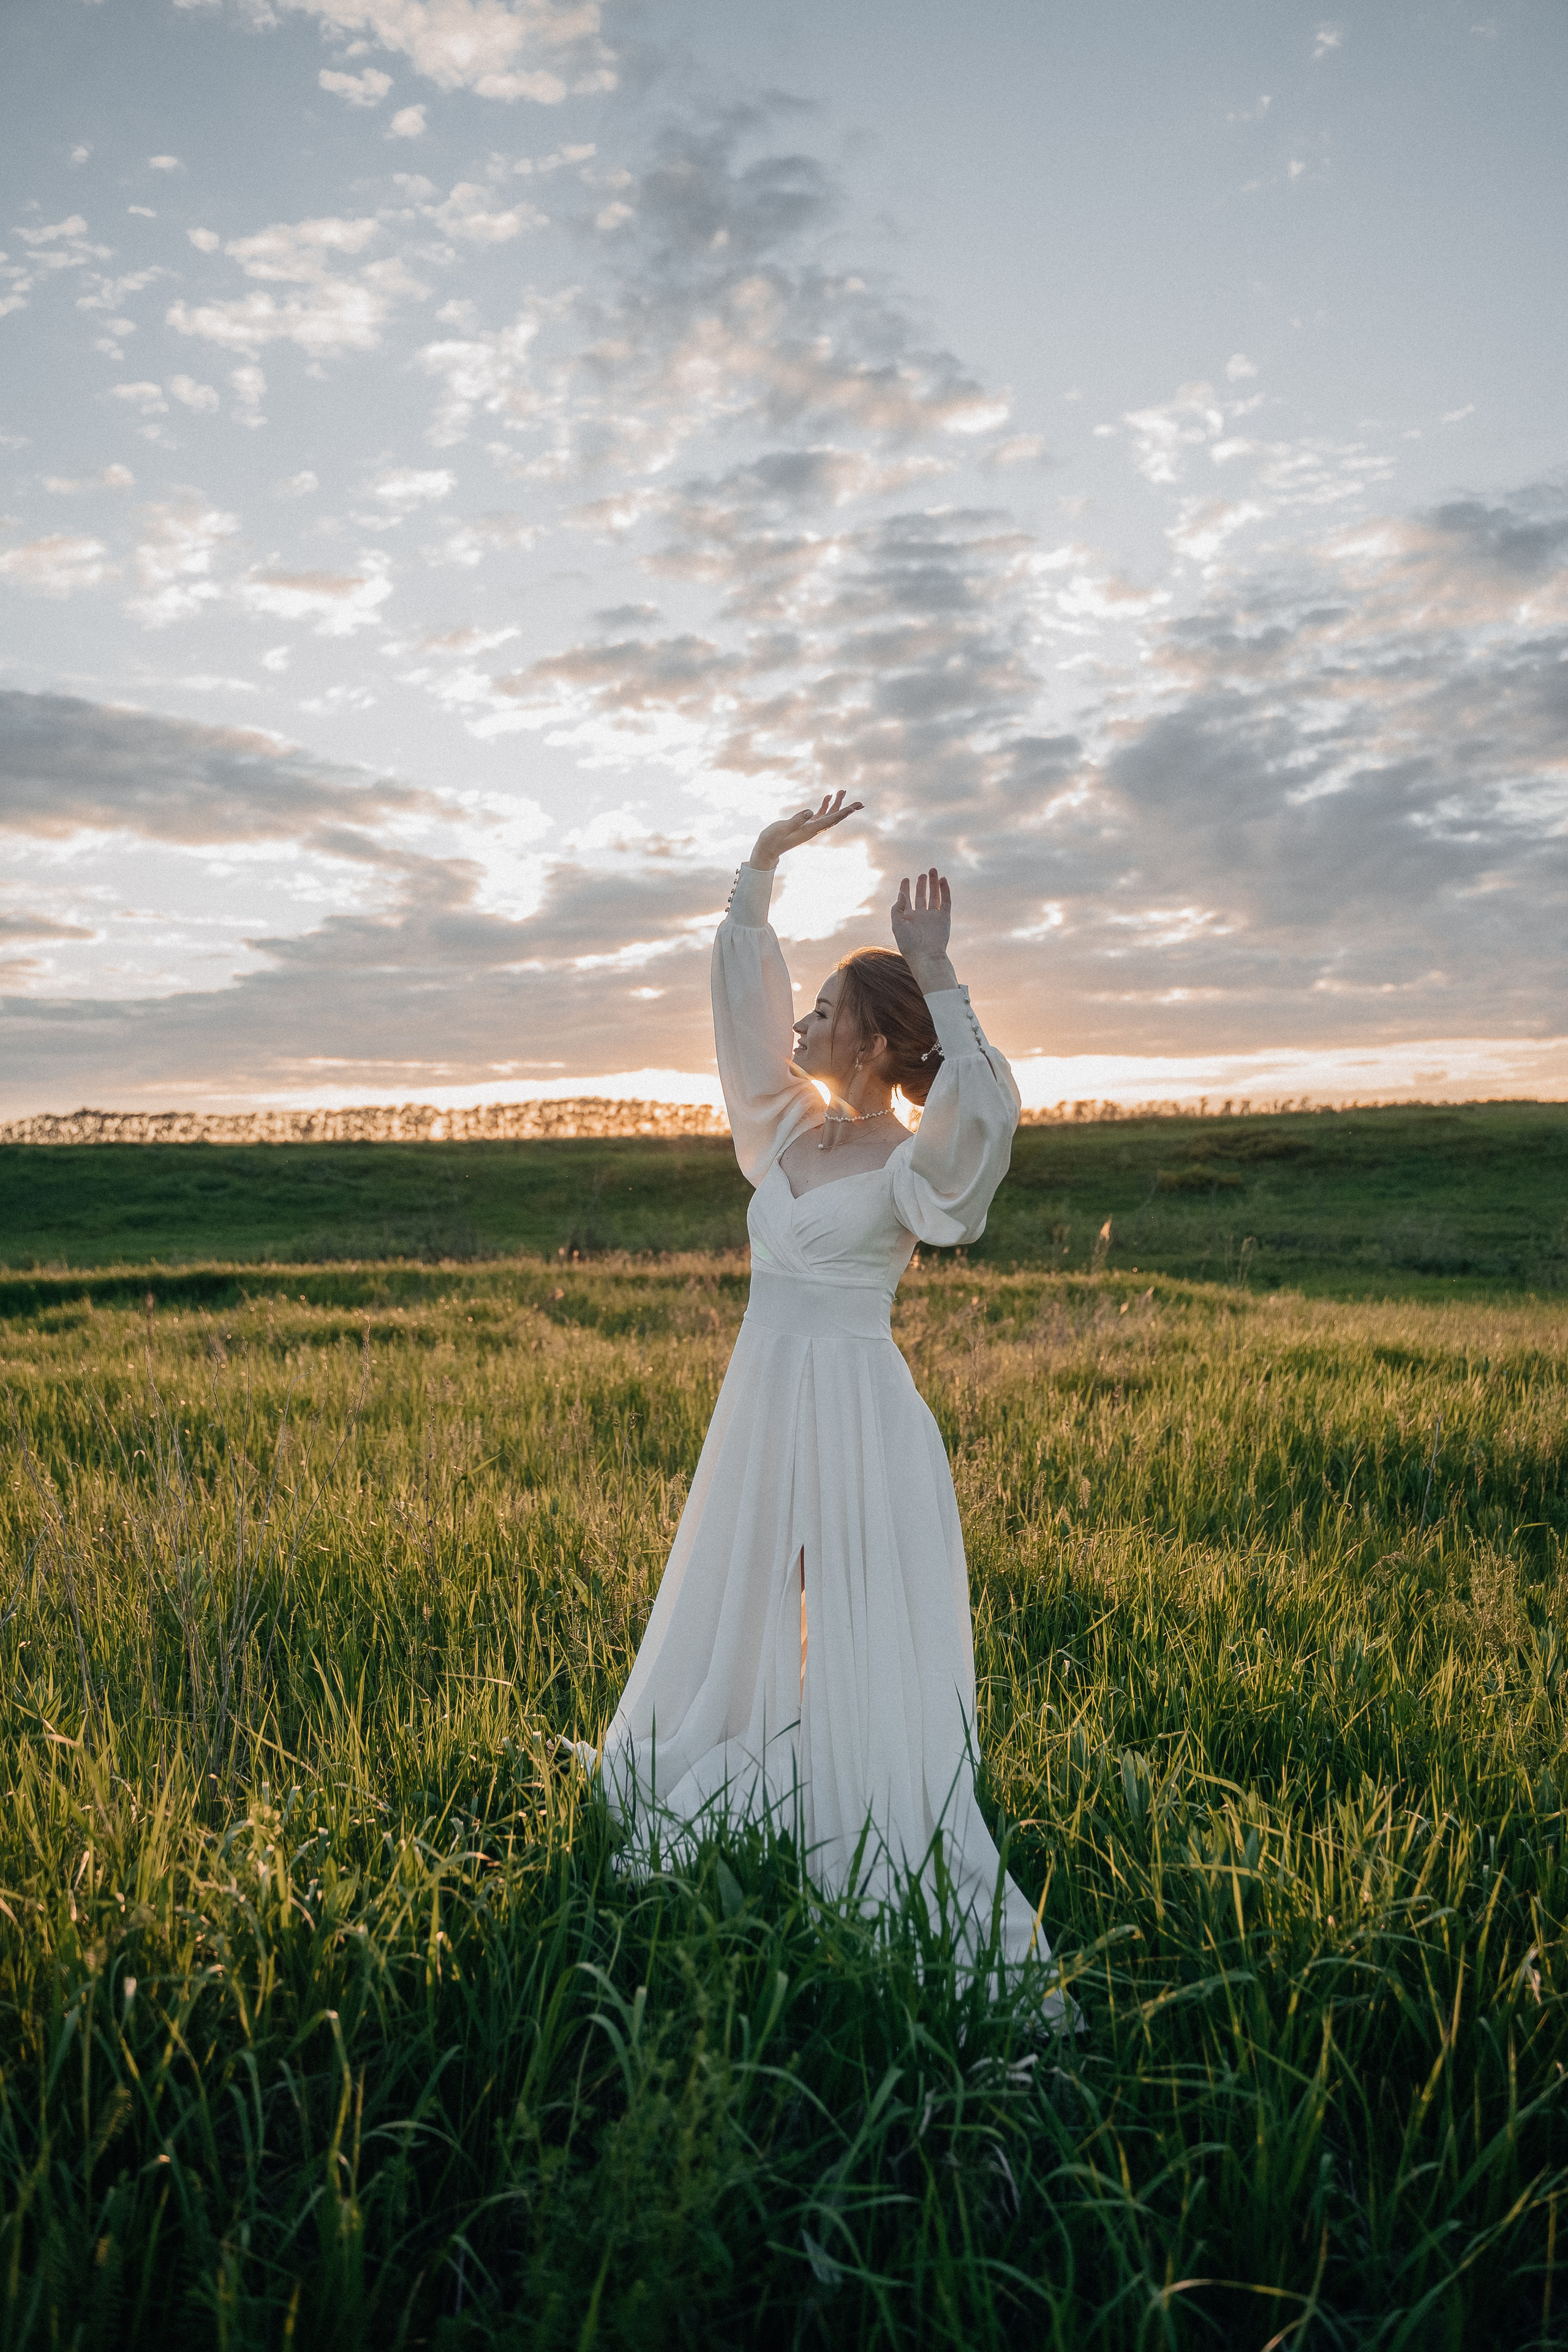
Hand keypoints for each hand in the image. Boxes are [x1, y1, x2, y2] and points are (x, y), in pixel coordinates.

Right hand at [750, 791, 862, 869]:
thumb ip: (796, 820)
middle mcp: (813, 830)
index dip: (842, 814)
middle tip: (860, 803)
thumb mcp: (782, 828)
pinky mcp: (805, 826)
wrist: (767, 850)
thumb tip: (810, 812)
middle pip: (834, 818)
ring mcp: (810, 828)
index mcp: (809, 830)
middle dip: (847, 810)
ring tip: (842, 791)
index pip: (829, 821)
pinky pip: (819, 815)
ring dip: (837, 804)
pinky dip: (825, 806)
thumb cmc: (772, 840)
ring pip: (828, 815)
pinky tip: (828, 797)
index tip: (853, 808)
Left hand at [891, 868, 954, 985]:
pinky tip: (942, 880)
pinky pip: (945, 901)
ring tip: (933, 870)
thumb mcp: (897, 925)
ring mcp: (933, 917)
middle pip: (921, 896)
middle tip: (922, 874)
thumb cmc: (909, 944)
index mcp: (908, 919)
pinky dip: (944, 890)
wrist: (926, 957)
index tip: (905, 879)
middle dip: (921, 885)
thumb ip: (897, 908)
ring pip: (934, 896)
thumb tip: (901, 893)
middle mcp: (921, 917)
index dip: (905, 889)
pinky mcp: (944, 918)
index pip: (906, 900)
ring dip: (933, 884)